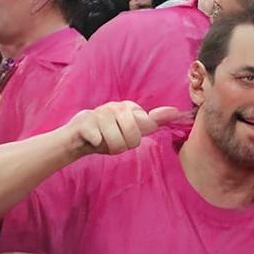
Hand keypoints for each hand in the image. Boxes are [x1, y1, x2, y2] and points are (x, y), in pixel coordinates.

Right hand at [68, 102, 182, 156]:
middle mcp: (115, 106)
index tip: (125, 134)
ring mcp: (99, 112)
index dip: (135, 137)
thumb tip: (176, 112)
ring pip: (116, 140)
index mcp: (129, 107)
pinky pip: (98, 140)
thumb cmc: (107, 137)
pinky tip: (91, 140)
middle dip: (125, 144)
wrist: (77, 141)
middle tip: (115, 142)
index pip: (147, 125)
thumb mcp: (132, 130)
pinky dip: (96, 145)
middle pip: (134, 134)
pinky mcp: (84, 121)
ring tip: (103, 141)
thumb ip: (153, 122)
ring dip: (110, 147)